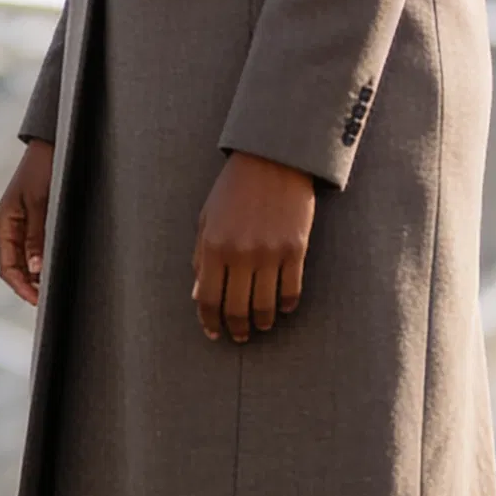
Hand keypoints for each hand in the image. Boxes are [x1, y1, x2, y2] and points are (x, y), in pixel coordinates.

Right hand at [0, 139, 53, 305]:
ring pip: (27, 260)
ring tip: (56, 286)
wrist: (53, 144)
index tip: (39, 301)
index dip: (22, 287)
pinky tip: (58, 267)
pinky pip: (36, 248)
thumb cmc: (44, 169)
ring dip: (39, 275)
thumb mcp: (40, 203)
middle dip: (31, 285)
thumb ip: (37, 236)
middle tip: (51, 299)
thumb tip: (36, 269)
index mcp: (4, 224)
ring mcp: (22, 225)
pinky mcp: (36, 220)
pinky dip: (45, 261)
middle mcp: (10, 228)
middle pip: (16, 268)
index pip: (8, 268)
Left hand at [192, 151, 314, 342]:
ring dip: (263, 321)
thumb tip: (199, 296)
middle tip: (240, 336)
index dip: (210, 322)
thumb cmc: (234, 189)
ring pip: (265, 305)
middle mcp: (240, 253)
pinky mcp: (296, 249)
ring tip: (262, 325)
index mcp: (214, 246)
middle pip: (237, 309)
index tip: (214, 333)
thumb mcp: (207, 220)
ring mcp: (270, 252)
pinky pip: (292, 290)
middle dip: (237, 329)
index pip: (208, 299)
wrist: (272, 159)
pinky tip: (283, 308)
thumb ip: (201, 258)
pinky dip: (287, 305)